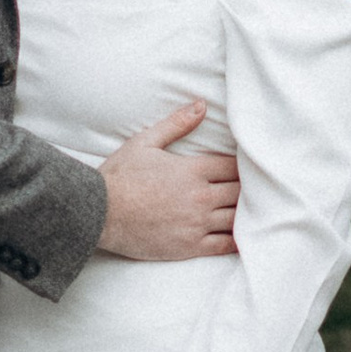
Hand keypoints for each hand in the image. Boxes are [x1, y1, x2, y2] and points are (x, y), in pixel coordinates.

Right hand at [96, 100, 238, 261]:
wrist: (98, 213)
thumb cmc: (120, 176)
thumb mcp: (145, 142)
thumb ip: (176, 124)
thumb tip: (201, 105)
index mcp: (192, 170)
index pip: (233, 167)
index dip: (242, 167)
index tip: (244, 168)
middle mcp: (200, 197)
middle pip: (240, 192)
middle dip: (246, 190)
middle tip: (252, 189)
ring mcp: (196, 223)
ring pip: (236, 218)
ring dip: (245, 213)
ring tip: (250, 211)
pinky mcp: (190, 246)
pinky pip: (225, 244)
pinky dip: (237, 240)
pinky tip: (244, 236)